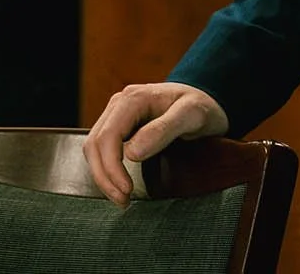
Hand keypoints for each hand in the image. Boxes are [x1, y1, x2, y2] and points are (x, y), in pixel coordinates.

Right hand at [83, 81, 229, 205]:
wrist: (206, 100)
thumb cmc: (202, 106)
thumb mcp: (191, 115)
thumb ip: (163, 130)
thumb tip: (131, 153)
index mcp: (133, 98)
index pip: (107, 136)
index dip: (112, 167)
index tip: (127, 190)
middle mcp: (120, 103)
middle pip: (94, 144)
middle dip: (104, 176)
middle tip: (123, 200)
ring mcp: (117, 114)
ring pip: (93, 148)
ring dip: (103, 176)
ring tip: (121, 198)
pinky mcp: (119, 126)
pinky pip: (101, 149)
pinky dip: (105, 169)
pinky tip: (118, 184)